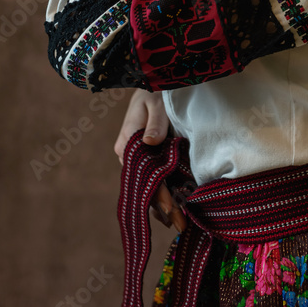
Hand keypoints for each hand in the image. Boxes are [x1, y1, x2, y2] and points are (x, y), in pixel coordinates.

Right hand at [114, 90, 186, 232]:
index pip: (143, 177)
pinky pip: (158, 175)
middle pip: (146, 185)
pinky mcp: (150, 154)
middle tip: (180, 225)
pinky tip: (177, 205)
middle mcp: (130, 154)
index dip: (157, 195)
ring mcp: (140, 156)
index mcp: (127, 144)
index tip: (170, 210)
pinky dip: (167, 189)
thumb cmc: (153, 88)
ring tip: (180, 223)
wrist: (153, 81)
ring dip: (165, 202)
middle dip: (162, 206)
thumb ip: (155, 121)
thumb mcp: (154, 101)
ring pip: (152, 184)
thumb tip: (150, 142)